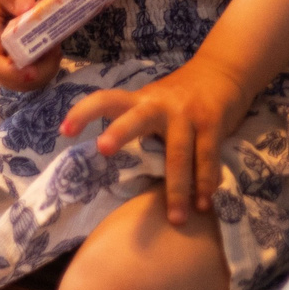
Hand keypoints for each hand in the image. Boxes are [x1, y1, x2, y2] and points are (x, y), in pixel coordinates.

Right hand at [0, 0, 61, 90]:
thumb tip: (26, 8)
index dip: (11, 72)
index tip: (35, 70)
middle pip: (7, 78)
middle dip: (35, 72)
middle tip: (56, 48)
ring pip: (20, 83)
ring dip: (42, 70)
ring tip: (55, 45)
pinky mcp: (11, 66)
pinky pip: (27, 78)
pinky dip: (43, 68)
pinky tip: (51, 50)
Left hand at [61, 56, 252, 224]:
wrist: (224, 70)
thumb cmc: (181, 98)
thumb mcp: (155, 104)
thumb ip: (139, 127)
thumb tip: (115, 172)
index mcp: (141, 100)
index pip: (107, 100)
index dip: (84, 112)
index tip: (64, 130)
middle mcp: (160, 104)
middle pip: (136, 117)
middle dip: (120, 131)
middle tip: (103, 148)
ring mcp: (187, 113)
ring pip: (178, 152)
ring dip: (177, 187)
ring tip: (176, 219)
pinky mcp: (212, 121)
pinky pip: (207, 156)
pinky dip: (206, 182)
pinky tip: (204, 202)